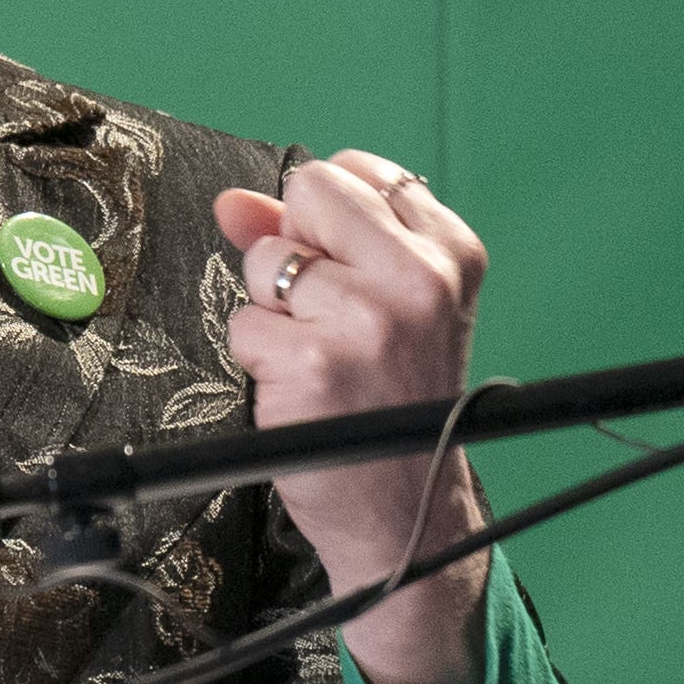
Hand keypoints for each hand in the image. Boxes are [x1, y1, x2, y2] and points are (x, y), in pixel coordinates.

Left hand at [213, 151, 492, 683]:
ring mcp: (370, 320)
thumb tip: (233, 201)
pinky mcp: (317, 363)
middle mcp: (420, 279)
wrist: (410, 512)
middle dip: (295, 246)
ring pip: (264, 260)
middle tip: (327, 313)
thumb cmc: (390, 400)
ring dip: (272, 311)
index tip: (349, 271)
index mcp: (450, 253)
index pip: (353, 171)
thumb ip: (304, 236)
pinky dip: (258, 356)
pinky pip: (244, 322)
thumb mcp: (380, 303)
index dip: (328, 221)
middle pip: (308, 191)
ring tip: (321, 356)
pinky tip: (303, 388)